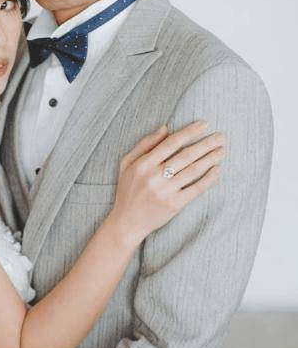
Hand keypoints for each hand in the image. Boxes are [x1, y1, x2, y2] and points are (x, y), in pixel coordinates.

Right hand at [110, 121, 224, 243]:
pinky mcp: (174, 205)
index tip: (204, 125)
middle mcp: (154, 176)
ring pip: (193, 170)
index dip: (189, 132)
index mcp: (143, 164)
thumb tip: (165, 128)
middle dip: (206, 144)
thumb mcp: (127, 163)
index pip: (171, 143)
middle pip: (186, 155)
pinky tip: (217, 170)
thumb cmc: (127, 190)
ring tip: (221, 151)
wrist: (126, 222)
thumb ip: (144, 144)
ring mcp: (165, 191)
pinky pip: (195, 189)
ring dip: (210, 159)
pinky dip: (208, 179)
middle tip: (221, 137)